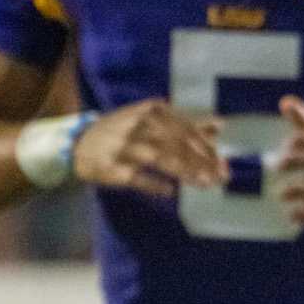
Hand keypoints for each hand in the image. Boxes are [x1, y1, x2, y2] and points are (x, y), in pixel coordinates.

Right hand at [72, 101, 223, 200]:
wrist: (80, 144)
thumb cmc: (125, 131)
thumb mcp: (153, 121)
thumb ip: (187, 123)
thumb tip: (220, 125)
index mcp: (152, 111)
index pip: (186, 129)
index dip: (206, 147)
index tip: (223, 163)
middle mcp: (139, 125)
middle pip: (177, 144)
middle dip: (202, 162)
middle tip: (221, 177)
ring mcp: (125, 146)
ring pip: (161, 158)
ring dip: (185, 172)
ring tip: (205, 184)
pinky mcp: (114, 168)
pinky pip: (138, 178)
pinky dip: (155, 185)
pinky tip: (170, 192)